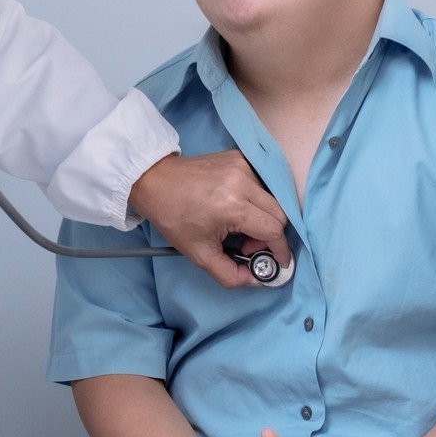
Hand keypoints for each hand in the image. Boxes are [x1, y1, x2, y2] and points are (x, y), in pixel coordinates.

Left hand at [128, 151, 291, 287]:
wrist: (155, 182)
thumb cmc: (174, 217)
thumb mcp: (199, 255)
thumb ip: (230, 275)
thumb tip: (256, 279)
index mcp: (232, 206)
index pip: (273, 229)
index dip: (279, 250)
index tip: (277, 261)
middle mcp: (242, 181)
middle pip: (280, 213)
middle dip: (271, 235)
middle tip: (249, 245)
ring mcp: (242, 165)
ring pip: (273, 198)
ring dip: (264, 217)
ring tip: (240, 226)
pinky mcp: (239, 157)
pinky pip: (261, 183)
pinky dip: (256, 200)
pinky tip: (237, 207)